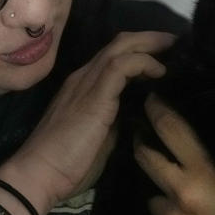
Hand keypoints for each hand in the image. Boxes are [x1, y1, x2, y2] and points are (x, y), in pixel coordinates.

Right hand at [0, 31, 175, 214]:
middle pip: (120, 44)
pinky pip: (121, 65)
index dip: (141, 51)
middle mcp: (84, 78)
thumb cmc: (66, 165)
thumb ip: (116, 122)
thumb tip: (136, 114)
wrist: (39, 174)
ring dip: (150, 45)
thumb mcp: (100, 138)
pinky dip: (143, 62)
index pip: (114, 57)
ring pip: (121, 47)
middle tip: (175, 44)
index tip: (166, 57)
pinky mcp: (94, 95)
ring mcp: (86, 83)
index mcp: (84, 88)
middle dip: (150, 39)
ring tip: (173, 50)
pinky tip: (159, 72)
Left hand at [135, 93, 214, 214]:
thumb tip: (193, 127)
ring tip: (180, 197)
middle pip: (145, 156)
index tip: (150, 97)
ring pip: (151, 194)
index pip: (171, 129)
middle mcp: (181, 193)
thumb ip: (213, 158)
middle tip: (143, 136)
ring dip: (159, 191)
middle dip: (142, 145)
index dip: (156, 109)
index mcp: (205, 172)